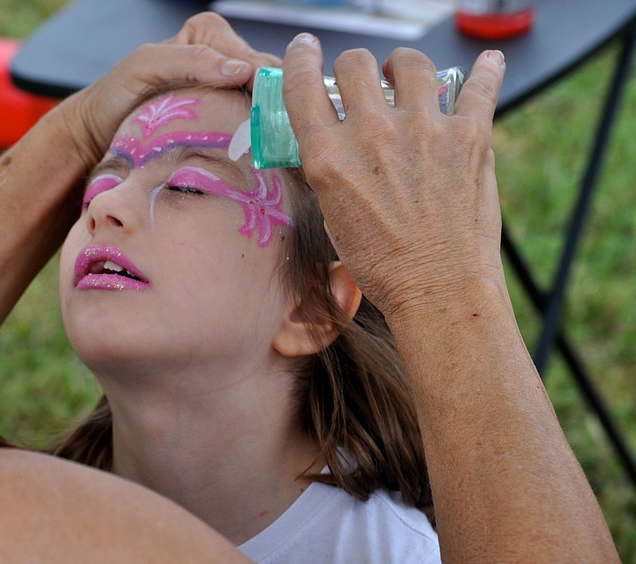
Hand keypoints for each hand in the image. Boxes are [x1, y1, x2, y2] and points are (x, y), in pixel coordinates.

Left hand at [65, 12, 276, 170]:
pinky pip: (256, 125)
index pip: (256, 60)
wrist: (100, 133)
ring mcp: (228, 89)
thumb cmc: (116, 96)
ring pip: (269, 105)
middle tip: (277, 142)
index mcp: (209, 34)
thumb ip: (189, 60)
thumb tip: (241, 71)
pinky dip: (262, 138)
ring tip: (273, 151)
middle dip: (276, 109)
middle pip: (270, 82)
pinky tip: (264, 154)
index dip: (269, 90)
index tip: (272, 123)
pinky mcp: (227, 118)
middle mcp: (224, 57)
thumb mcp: (145, 67)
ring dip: (272, 127)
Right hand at [281, 35, 505, 322]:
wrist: (438, 290)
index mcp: (329, 156)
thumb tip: (333, 137)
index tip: (306, 49)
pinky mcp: (469, 135)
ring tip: (407, 78)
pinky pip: (480, 85)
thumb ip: (329, 167)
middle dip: (356, 69)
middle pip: (356, 64)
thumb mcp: (333, 214)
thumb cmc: (383, 264)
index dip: (302, 59)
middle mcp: (373, 134)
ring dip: (404, 67)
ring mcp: (424, 130)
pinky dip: (487, 71)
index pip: (303, 85)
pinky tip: (488, 64)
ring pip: (410, 63)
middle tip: (363, 82)